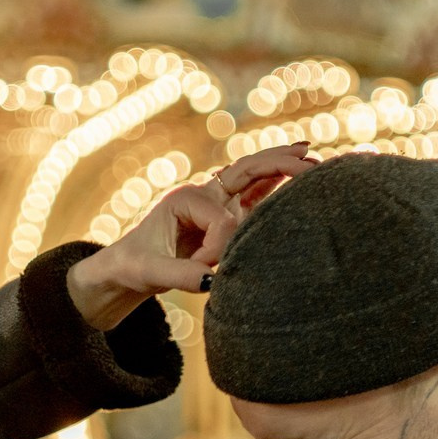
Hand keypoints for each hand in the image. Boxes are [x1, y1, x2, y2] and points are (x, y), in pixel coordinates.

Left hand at [64, 145, 317, 328]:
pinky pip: (256, 196)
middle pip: (247, 170)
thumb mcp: (150, 271)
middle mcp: (205, 194)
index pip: (222, 221)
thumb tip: (215, 281)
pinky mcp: (226, 217)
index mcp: (186, 199)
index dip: (217, 250)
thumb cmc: (133, 265)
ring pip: (256, 177)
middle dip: (277, 164)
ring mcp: (218, 203)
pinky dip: (277, 183)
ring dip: (283, 166)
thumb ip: (181, 275)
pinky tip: (300, 173)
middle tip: (309, 159)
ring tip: (312, 157)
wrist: (125, 268)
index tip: (199, 272)